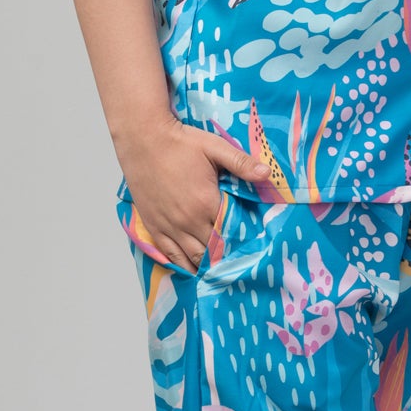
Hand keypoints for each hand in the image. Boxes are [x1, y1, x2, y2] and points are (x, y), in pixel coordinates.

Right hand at [116, 114, 272, 273]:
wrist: (142, 139)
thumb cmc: (179, 142)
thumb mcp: (214, 147)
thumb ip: (241, 163)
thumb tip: (267, 174)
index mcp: (206, 203)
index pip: (230, 233)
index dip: (242, 242)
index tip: (253, 248)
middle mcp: (187, 221)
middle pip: (213, 251)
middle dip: (227, 257)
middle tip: (239, 263)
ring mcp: (169, 226)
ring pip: (192, 258)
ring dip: (207, 265)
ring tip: (220, 271)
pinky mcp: (154, 226)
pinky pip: (170, 255)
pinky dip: (183, 265)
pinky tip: (194, 269)